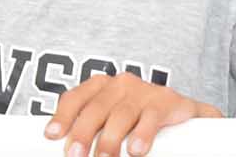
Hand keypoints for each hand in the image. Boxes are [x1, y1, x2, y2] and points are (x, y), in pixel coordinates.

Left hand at [48, 74, 219, 156]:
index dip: (63, 115)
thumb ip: (95, 132)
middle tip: (75, 155)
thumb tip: (72, 153)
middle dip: (83, 133)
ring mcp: (144, 91)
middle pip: (96, 108)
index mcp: (101, 88)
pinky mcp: (167, 101)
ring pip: (121, 114)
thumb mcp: (113, 123)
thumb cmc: (139, 121)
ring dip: (110, 139)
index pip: (75, 98)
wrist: (184, 115)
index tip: (51, 135)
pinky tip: (136, 149)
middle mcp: (120, 85)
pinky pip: (152, 116)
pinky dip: (143, 133)